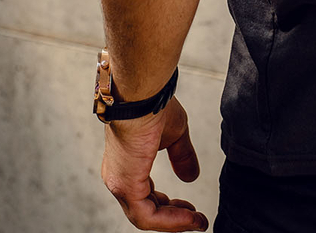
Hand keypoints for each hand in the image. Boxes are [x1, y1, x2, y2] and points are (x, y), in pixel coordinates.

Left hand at [100, 96, 208, 230]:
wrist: (141, 95)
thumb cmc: (151, 105)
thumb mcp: (173, 134)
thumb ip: (181, 156)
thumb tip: (191, 177)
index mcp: (127, 164)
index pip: (147, 195)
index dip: (169, 205)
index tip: (190, 208)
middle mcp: (118, 177)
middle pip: (146, 209)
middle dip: (173, 216)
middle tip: (195, 218)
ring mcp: (120, 184)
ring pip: (145, 217)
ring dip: (174, 222)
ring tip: (197, 221)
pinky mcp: (125, 186)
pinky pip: (147, 215)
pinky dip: (170, 220)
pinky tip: (189, 218)